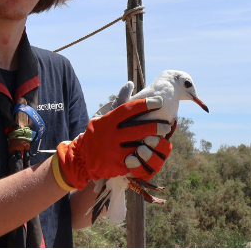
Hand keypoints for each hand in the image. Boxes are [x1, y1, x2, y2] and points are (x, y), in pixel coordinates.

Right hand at [54, 96, 172, 188]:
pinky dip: (145, 155)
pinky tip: (155, 152)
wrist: (83, 159)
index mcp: (107, 121)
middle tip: (166, 125)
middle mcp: (110, 135)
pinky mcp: (118, 165)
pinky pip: (136, 160)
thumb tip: (130, 84)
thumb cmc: (98, 134)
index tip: (158, 101)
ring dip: (153, 142)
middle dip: (154, 126)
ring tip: (163, 138)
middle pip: (137, 129)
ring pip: (139, 145)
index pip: (128, 110)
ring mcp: (114, 151)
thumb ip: (119, 102)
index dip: (144, 105)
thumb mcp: (103, 118)